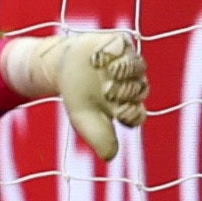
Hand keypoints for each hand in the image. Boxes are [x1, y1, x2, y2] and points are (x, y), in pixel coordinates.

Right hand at [19, 30, 148, 162]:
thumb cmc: (77, 97)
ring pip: (137, 65)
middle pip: (140, 88)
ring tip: (110, 72)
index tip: (116, 113)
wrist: (61, 69)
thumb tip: (110, 157)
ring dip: (125, 70)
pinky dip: (112, 51)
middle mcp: (134, 83)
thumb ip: (99, 139)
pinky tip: (96, 60)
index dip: (130, 114)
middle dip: (125, 92)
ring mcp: (127, 62)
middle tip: (107, 92)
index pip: (137, 114)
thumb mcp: (85, 121)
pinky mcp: (118, 43)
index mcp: (130, 105)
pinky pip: (123, 44)